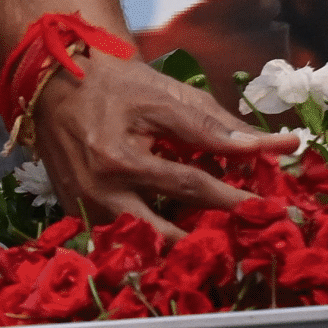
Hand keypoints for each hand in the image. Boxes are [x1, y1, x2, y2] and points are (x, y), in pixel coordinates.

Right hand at [29, 50, 300, 233]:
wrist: (56, 82)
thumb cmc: (117, 85)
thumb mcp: (166, 96)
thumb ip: (215, 125)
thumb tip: (271, 145)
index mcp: (121, 158)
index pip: (191, 186)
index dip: (234, 197)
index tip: (269, 208)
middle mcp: (100, 193)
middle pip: (165, 232)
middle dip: (208, 239)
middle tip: (246, 241)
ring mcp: (85, 211)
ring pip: (143, 245)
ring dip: (181, 246)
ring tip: (218, 244)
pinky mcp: (76, 217)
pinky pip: (122, 239)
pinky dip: (152, 240)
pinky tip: (180, 235)